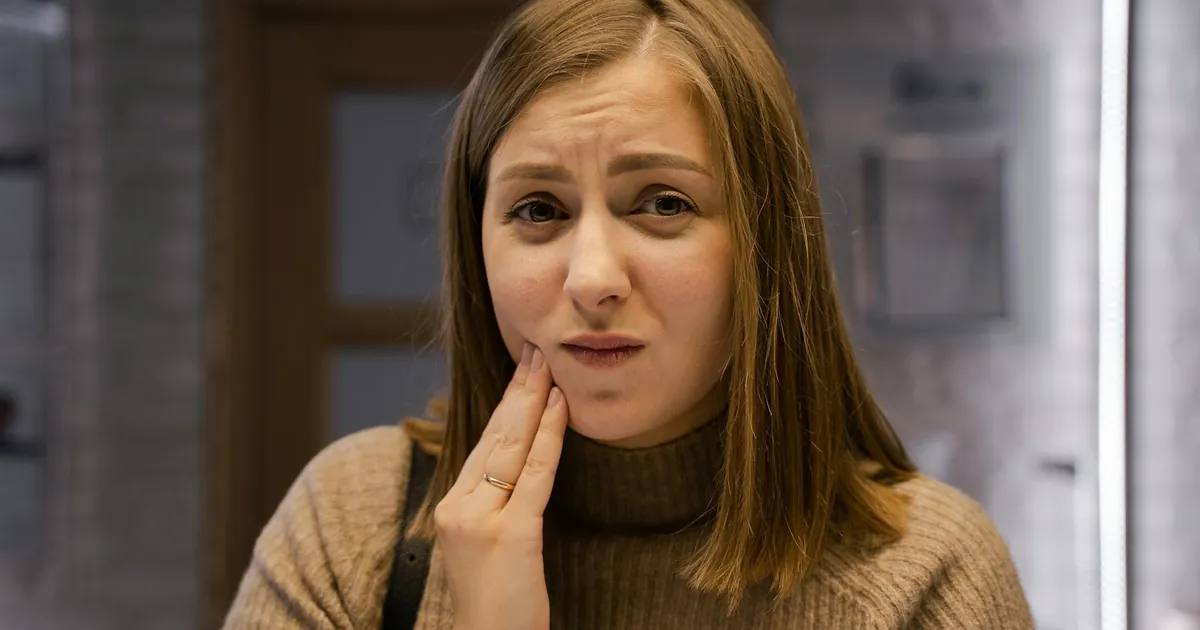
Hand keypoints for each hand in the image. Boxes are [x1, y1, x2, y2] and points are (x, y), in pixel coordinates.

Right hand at [434, 342, 567, 629]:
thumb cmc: (497, 603)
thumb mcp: (487, 545)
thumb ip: (495, 505)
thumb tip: (520, 465)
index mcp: (451, 507)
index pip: (483, 443)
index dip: (506, 404)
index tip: (522, 370)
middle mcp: (457, 507)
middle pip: (494, 436)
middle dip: (518, 390)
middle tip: (535, 349)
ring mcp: (479, 521)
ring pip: (511, 448)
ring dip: (533, 401)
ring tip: (548, 366)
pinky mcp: (509, 535)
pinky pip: (534, 475)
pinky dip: (550, 437)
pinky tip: (560, 408)